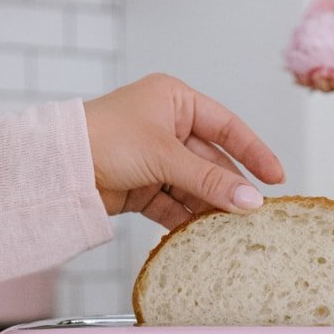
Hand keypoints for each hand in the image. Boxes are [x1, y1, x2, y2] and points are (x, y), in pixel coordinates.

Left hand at [83, 73, 284, 227]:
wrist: (57, 167)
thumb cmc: (103, 139)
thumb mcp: (164, 156)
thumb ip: (210, 180)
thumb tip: (251, 200)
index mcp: (174, 100)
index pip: (226, 126)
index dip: (254, 151)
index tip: (276, 177)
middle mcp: (165, 125)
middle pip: (211, 160)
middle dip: (230, 187)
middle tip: (254, 213)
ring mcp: (154, 156)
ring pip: (194, 184)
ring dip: (209, 206)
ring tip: (232, 228)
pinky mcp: (141, 185)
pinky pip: (173, 203)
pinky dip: (186, 218)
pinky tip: (202, 233)